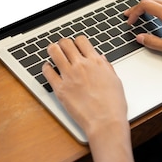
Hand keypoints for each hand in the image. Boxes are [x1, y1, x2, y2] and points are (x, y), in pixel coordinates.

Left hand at [43, 36, 133, 161]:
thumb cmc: (113, 104)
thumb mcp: (115, 80)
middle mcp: (81, 65)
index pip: (81, 40)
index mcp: (95, 62)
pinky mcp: (60, 88)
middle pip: (66, 43)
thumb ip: (106, 66)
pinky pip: (47, 71)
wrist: (105, 121)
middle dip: (63, 44)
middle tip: (62, 48)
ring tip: (52, 53)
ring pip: (54, 52)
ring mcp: (69, 76)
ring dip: (52, 50)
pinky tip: (48, 69)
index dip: (77, 41)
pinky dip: (46, 68)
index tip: (75, 46)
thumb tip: (100, 58)